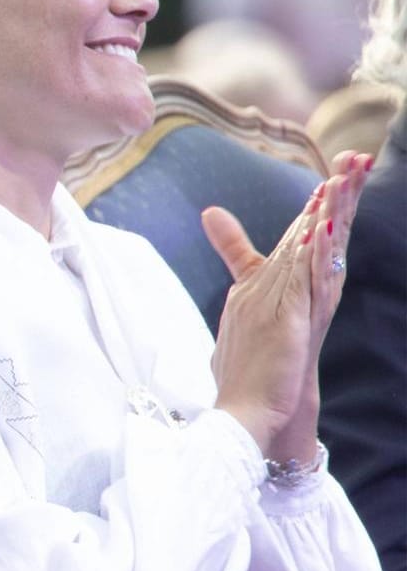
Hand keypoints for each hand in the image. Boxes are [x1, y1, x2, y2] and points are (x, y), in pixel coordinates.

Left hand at [203, 151, 369, 453]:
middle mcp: (309, 292)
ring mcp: (306, 310)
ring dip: (335, 217)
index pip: (315, 227)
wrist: (260, 413)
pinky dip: (317, 261)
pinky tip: (323, 233)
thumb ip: (235, 249)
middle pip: (329, 234)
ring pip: (326, 254)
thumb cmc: (258, 356)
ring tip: (347, 180)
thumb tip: (213, 212)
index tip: (344, 161)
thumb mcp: (245, 291)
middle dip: (340, 196)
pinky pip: (312, 288)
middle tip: (357, 157)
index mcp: (298, 280)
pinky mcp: (298, 328)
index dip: (328, 196)